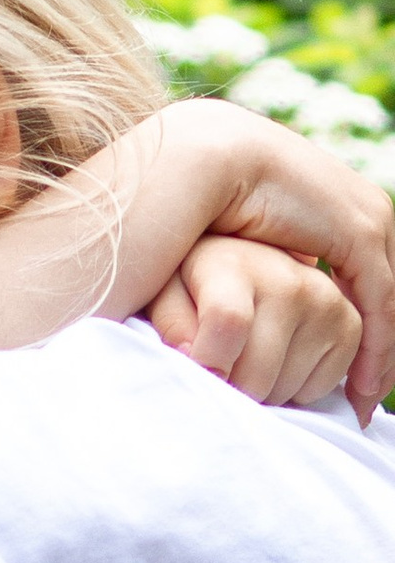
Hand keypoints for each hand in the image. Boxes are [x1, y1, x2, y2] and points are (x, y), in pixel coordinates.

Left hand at [146, 230, 365, 409]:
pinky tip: (278, 364)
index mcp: (234, 266)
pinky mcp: (349, 324)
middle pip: (255, 374)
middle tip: (219, 371)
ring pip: (284, 390)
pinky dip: (295, 392)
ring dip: (261, 393)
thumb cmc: (195, 288)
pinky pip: (320, 389)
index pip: (228, 322)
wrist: (247, 265)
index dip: (210, 363)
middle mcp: (289, 280)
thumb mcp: (166, 295)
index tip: (199, 378)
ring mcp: (325, 302)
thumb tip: (193, 358)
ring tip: (247, 362)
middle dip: (231, 388)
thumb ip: (171, 324)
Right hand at [149, 98, 394, 413]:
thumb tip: (239, 319)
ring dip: (381, 355)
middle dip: (378, 345)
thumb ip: (246, 279)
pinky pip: (380, 298)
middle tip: (365, 397)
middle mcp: (355, 205)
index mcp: (326, 206)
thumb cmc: (187, 208)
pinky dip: (378, 346)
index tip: (345, 376)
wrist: (195, 162)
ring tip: (365, 401)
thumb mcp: (226, 255)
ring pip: (387, 297)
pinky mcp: (359, 230)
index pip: (359, 274)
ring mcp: (362, 214)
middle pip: (380, 287)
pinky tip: (363, 386)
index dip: (356, 328)